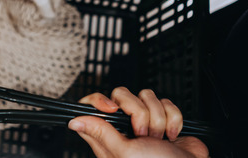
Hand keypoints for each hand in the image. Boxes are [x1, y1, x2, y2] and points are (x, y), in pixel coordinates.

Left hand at [69, 87, 208, 157]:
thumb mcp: (125, 153)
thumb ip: (101, 133)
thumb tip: (74, 121)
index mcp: (107, 136)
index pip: (91, 106)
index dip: (100, 101)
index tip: (112, 108)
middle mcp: (124, 126)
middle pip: (122, 95)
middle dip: (138, 111)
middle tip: (142, 133)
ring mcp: (144, 121)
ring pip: (147, 97)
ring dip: (158, 118)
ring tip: (158, 139)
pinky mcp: (164, 118)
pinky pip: (166, 103)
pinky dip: (173, 119)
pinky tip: (171, 136)